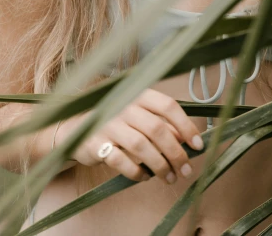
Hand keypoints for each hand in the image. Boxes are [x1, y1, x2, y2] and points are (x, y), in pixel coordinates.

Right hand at [57, 89, 204, 183]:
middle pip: (157, 129)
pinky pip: (121, 161)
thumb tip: (186, 140)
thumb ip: (161, 123)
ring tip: (169, 178)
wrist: (73, 127)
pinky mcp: (96, 143)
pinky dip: (137, 172)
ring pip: (141, 146)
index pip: (168, 106)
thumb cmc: (115, 120)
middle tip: (186, 170)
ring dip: (160, 165)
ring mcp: (108, 123)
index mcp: (137, 94)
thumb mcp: (138, 114)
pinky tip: (145, 177)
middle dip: (176, 152)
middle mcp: (123, 105)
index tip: (197, 145)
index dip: (186, 126)